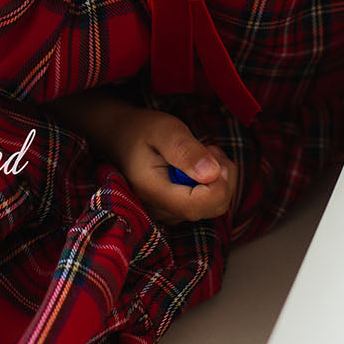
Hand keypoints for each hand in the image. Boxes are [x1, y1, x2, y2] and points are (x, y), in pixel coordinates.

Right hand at [111, 107, 237, 225]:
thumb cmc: (141, 130)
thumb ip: (186, 151)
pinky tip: (199, 164)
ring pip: (214, 205)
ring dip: (220, 177)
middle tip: (209, 149)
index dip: (219, 184)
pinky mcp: (177, 209)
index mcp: (153, 192)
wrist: (120, 137)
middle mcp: (161, 210)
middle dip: (224, 177)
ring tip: (202, 153)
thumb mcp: (164, 129)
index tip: (214, 155)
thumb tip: (212, 174)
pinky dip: (213, 182)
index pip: (197, 206)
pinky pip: (208, 203)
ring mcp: (169, 213)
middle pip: (212, 208)